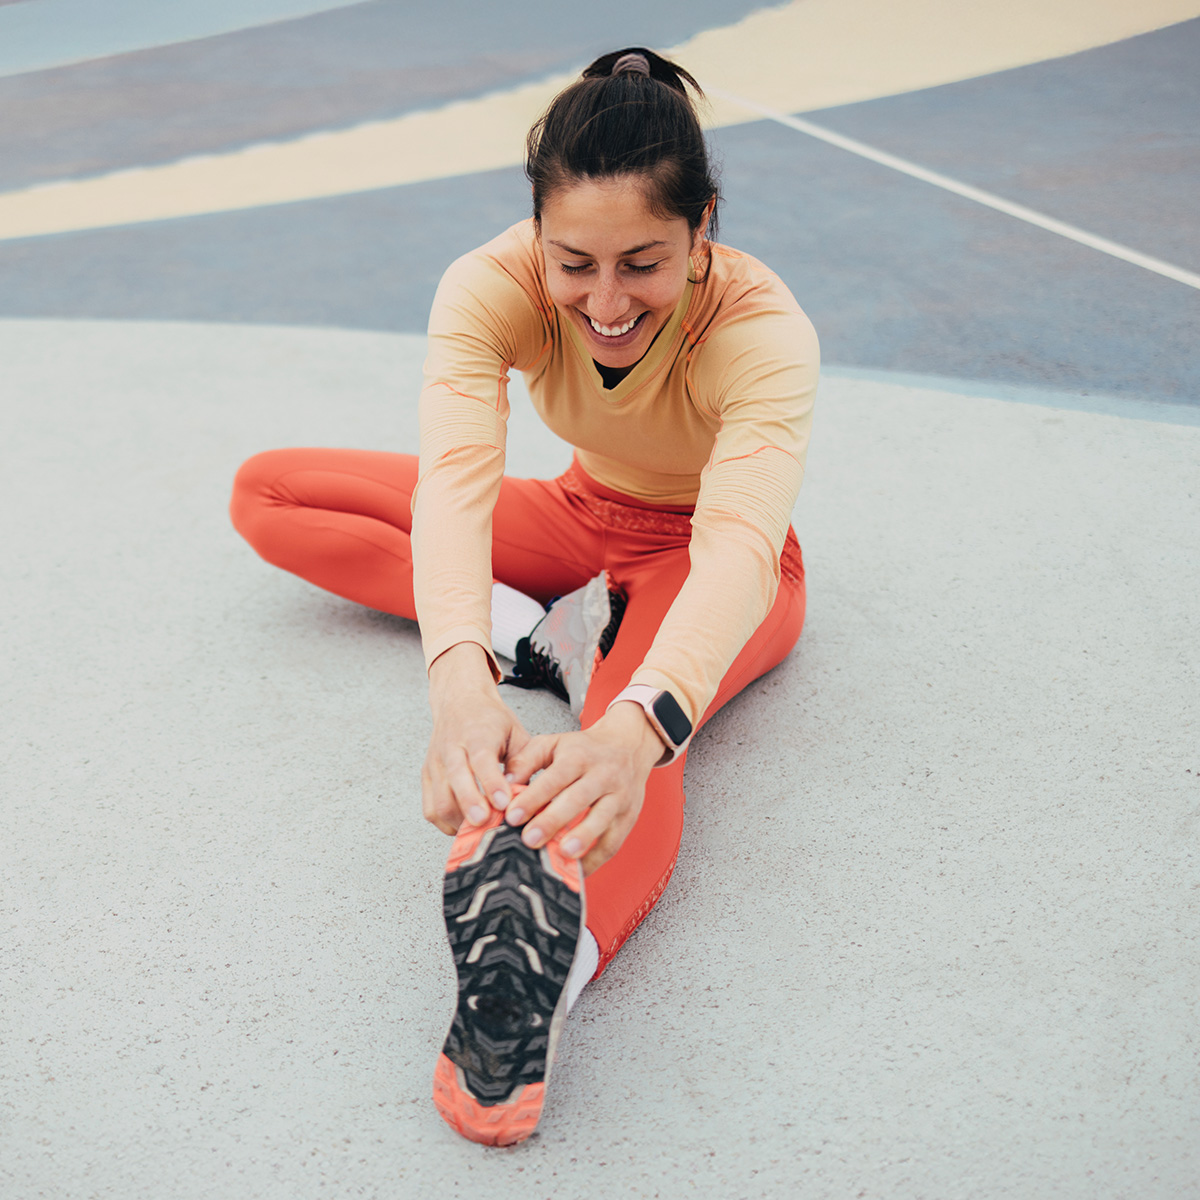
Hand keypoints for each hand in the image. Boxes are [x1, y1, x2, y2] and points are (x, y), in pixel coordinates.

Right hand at [421, 642, 528, 835]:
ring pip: (439, 799)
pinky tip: (463, 826)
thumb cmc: (489, 719)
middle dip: (470, 806)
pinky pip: (430, 807)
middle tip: (486, 824)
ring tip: (480, 830)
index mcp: (477, 733)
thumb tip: (526, 794)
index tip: (503, 803)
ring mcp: (436, 763)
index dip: (491, 784)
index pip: (481, 760)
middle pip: (455, 780)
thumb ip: (522, 762)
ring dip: (459, 820)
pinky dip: (445, 823)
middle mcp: (452, 747)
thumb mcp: (515, 732)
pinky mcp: (427, 776)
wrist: (460, 701)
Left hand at [503, 702, 665, 874]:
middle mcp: (602, 775)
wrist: (628, 745)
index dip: (534, 797)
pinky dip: (596, 859)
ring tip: (561, 855)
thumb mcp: (553, 743)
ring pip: (601, 820)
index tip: (512, 817)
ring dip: (582, 839)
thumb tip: (505, 784)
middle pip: (578, 799)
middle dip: (553, 821)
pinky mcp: (628, 817)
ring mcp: (619, 797)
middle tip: (529, 840)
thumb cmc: (583, 750)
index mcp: (579, 756)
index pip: (555, 777)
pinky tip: (577, 870)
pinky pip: (613, 842)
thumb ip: (526, 760)